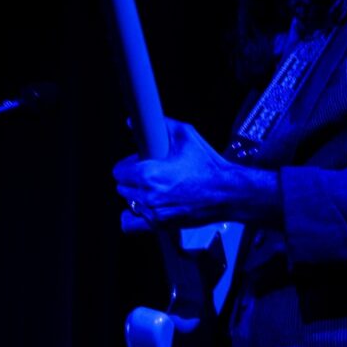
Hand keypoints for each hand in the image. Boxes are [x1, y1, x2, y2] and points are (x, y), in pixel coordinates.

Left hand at [114, 118, 240, 231]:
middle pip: (122, 187)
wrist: (228, 193)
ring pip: (129, 203)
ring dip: (137, 196)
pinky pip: (130, 225)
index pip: (118, 171)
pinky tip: (145, 208)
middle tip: (150, 174)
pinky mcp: (160, 225)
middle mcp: (148, 196)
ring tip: (154, 190)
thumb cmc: (209, 167)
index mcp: (149, 174)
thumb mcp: (186, 135)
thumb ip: (159, 125)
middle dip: (133, 179)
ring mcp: (153, 213)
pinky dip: (134, 216)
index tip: (139, 162)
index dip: (129, 164)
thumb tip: (134, 121)